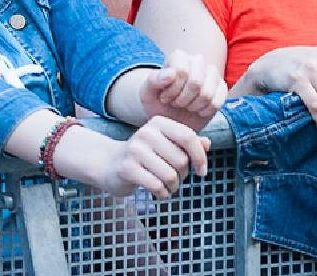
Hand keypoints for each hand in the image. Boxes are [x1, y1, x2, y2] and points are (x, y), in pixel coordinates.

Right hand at [93, 117, 209, 199]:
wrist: (109, 164)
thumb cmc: (146, 155)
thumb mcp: (166, 144)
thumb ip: (188, 143)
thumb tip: (207, 144)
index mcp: (159, 123)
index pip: (188, 137)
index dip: (200, 156)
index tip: (203, 172)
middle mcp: (147, 133)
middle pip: (181, 159)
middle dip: (184, 175)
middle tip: (177, 179)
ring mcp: (135, 150)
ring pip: (170, 175)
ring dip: (174, 186)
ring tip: (169, 186)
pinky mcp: (127, 168)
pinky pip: (156, 186)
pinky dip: (163, 193)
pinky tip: (160, 192)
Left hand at [140, 51, 227, 127]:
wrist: (170, 118)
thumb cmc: (157, 103)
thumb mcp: (147, 94)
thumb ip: (153, 81)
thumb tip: (171, 73)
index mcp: (179, 57)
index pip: (182, 70)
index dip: (172, 89)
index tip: (164, 98)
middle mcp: (197, 61)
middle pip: (196, 82)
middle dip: (182, 99)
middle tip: (175, 104)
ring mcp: (212, 74)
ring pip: (207, 93)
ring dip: (192, 106)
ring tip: (185, 106)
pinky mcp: (222, 88)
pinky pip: (217, 102)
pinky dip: (204, 111)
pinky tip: (196, 110)